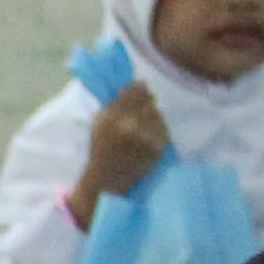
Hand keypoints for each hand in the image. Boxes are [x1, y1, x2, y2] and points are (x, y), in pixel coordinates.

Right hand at [72, 81, 173, 223]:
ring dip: (152, 116)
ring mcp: (146, 137)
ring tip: (142, 126)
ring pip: (158, 113)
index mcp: (112, 116)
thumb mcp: (99, 121)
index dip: (139, 88)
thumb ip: (116, 101)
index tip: (141, 88)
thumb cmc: (100, 148)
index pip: (134, 91)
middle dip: (146, 102)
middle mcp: (130, 125)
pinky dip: (158, 129)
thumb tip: (141, 84)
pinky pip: (163, 128)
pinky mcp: (157, 148)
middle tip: (141, 110)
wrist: (106, 180)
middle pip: (149, 100)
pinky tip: (147, 136)